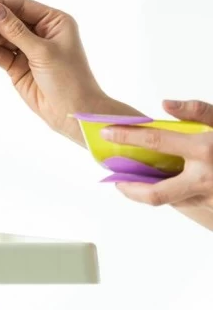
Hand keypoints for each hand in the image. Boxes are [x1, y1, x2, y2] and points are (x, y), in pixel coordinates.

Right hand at [0, 0, 136, 143]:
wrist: (72, 112)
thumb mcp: (41, 51)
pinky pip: (0, 54)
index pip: (22, 6)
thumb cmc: (68, 78)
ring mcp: (28, 50)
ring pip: (2, 37)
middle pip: (8, 20)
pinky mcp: (18, 66)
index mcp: (53, 22)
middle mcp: (40, 32)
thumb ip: (15, 30)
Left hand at [101, 100, 212, 217]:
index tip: (107, 132)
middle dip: (129, 190)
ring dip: (153, 194)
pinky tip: (173, 186)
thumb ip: (200, 111)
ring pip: (172, 203)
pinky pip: (191, 206)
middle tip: (116, 182)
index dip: (127, 136)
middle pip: (154, 194)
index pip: (153, 142)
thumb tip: (165, 104)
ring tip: (139, 183)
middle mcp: (206, 180)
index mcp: (206, 151)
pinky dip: (178, 197)